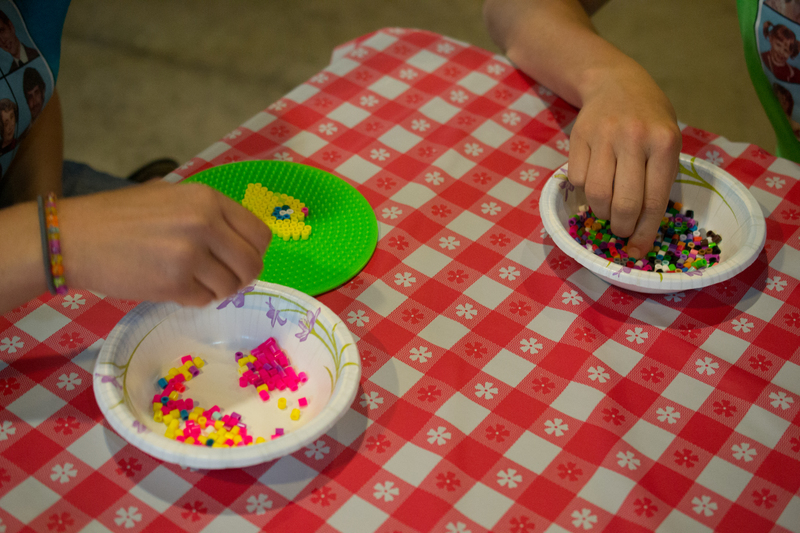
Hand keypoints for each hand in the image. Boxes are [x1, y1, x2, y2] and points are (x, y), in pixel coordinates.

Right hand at [59, 181, 271, 305]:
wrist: (75, 237)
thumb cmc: (120, 216)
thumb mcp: (170, 196)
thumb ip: (209, 213)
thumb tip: (243, 242)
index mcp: (208, 199)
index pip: (260, 234)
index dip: (255, 252)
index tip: (243, 259)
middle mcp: (205, 224)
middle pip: (251, 265)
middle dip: (243, 277)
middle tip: (226, 279)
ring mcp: (190, 255)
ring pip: (230, 287)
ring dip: (217, 289)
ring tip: (194, 280)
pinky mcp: (174, 284)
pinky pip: (204, 300)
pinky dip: (194, 298)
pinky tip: (175, 287)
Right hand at [566, 62, 681, 258]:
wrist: (616, 83)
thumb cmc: (649, 120)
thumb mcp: (667, 142)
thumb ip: (657, 180)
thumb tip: (641, 230)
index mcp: (664, 143)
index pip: (654, 201)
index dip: (644, 233)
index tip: (637, 252)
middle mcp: (634, 138)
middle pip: (624, 203)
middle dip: (622, 228)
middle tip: (621, 231)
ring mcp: (603, 136)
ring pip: (597, 195)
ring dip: (601, 212)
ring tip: (607, 208)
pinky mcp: (578, 137)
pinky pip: (578, 180)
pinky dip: (585, 191)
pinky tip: (595, 183)